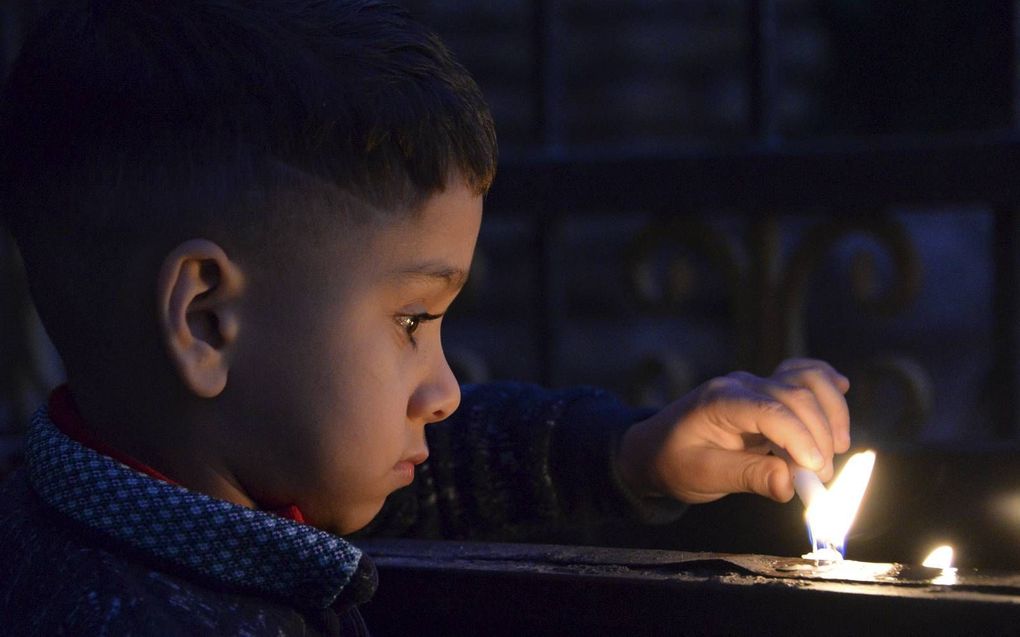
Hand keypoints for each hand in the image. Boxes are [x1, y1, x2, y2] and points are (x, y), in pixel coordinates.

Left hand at [617, 358, 850, 503]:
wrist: (655, 449)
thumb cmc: (675, 463)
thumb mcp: (704, 476)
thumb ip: (747, 477)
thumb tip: (790, 484)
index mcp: (720, 401)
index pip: (770, 410)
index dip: (800, 439)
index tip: (816, 472)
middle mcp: (741, 385)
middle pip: (795, 396)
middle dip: (819, 436)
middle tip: (821, 478)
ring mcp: (756, 384)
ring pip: (806, 379)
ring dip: (830, 411)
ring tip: (837, 448)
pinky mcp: (768, 391)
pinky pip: (802, 375)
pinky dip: (825, 383)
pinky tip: (842, 391)